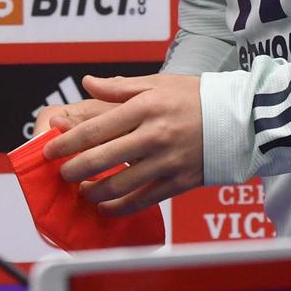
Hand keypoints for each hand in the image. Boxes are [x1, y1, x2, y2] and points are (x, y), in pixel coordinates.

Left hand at [44, 73, 203, 216]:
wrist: (240, 119)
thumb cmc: (196, 97)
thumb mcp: (158, 83)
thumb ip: (120, 88)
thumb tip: (87, 83)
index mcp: (145, 107)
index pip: (95, 129)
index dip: (67, 142)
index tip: (50, 150)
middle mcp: (154, 135)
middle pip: (101, 159)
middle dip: (73, 169)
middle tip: (61, 173)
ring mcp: (167, 161)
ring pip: (119, 184)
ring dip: (93, 190)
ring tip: (82, 190)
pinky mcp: (180, 182)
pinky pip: (143, 200)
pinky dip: (120, 207)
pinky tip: (106, 206)